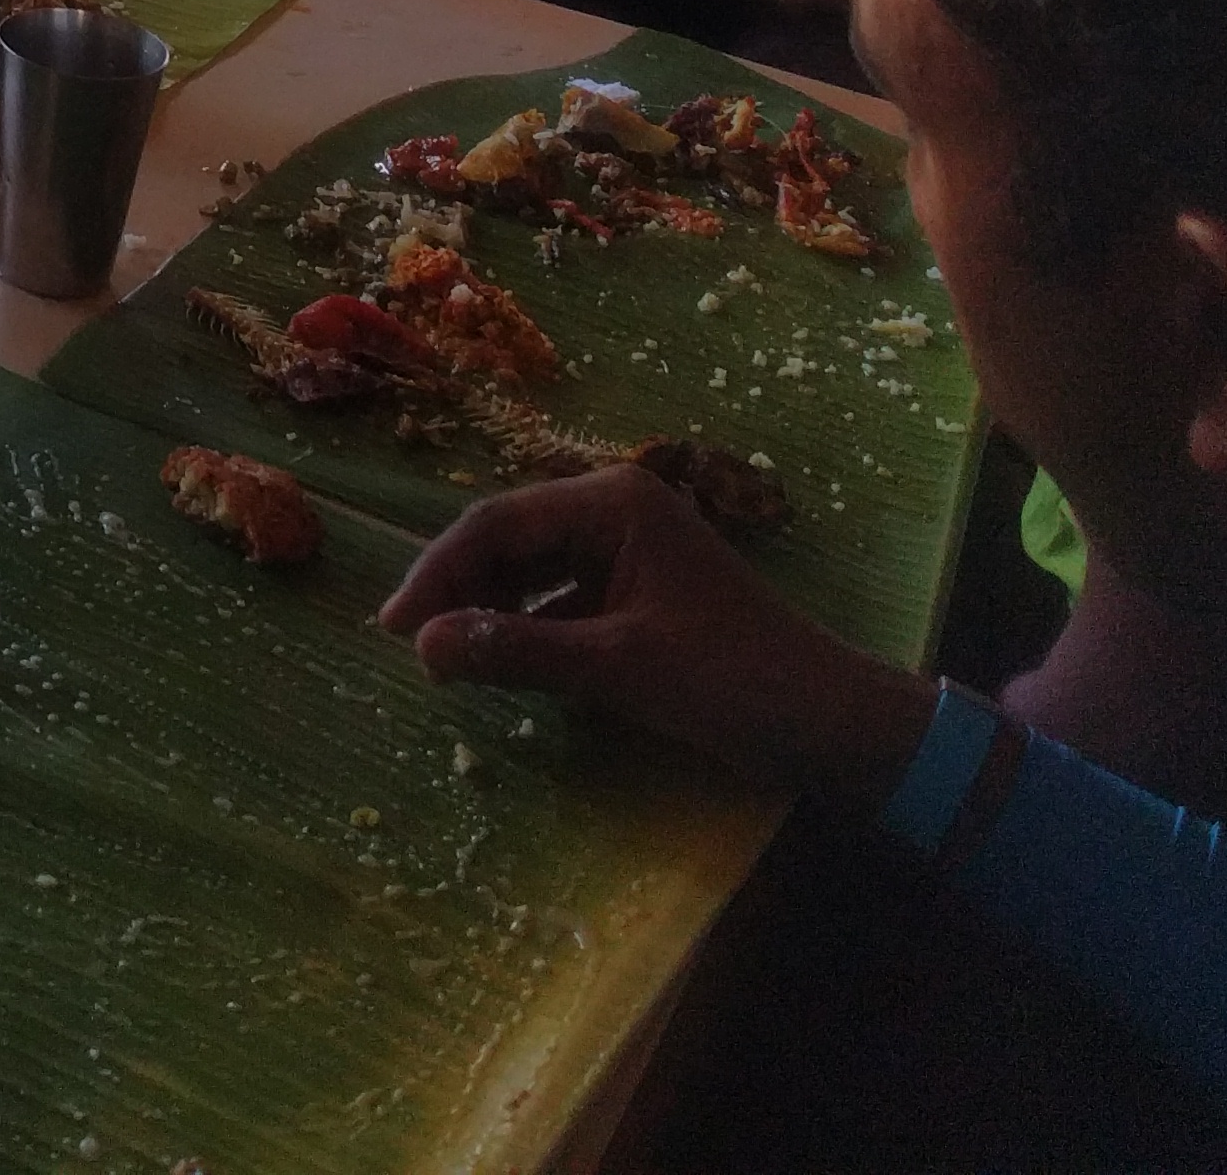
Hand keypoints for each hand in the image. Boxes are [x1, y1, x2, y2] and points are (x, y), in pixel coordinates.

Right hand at [375, 467, 934, 809]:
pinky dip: (526, 627)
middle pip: (507, 538)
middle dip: (456, 589)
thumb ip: (515, 651)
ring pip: (530, 569)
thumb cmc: (734, 682)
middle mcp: (616, 510)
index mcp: (613, 503)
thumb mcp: (618, 669)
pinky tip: (502, 663)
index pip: (495, 523)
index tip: (392, 629)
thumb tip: (420, 645)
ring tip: (447, 660)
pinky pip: (560, 597)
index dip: (436, 574)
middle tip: (411, 650)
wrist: (834, 725)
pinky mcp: (640, 591)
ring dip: (487, 609)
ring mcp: (630, 549)